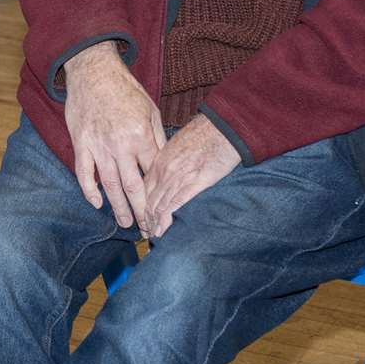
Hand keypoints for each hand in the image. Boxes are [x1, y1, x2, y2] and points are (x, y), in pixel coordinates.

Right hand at [61, 41, 165, 231]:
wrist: (93, 70)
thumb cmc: (125, 89)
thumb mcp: (150, 110)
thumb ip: (157, 138)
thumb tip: (165, 164)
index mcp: (140, 136)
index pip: (153, 176)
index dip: (160, 197)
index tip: (165, 213)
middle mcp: (120, 145)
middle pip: (134, 188)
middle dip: (143, 212)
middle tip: (149, 232)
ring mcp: (98, 146)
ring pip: (110, 186)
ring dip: (119, 208)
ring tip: (127, 224)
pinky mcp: (80, 143)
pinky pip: (84, 173)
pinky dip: (90, 191)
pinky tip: (97, 203)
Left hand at [142, 114, 240, 237]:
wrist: (222, 128)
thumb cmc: (205, 133)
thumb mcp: (179, 144)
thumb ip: (171, 159)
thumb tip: (169, 171)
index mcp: (160, 159)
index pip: (144, 185)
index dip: (141, 202)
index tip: (142, 215)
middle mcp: (164, 170)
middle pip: (148, 198)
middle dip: (145, 217)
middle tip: (145, 231)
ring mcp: (176, 177)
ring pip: (157, 205)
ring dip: (153, 222)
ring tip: (152, 235)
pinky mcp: (193, 184)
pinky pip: (173, 205)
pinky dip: (165, 220)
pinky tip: (161, 231)